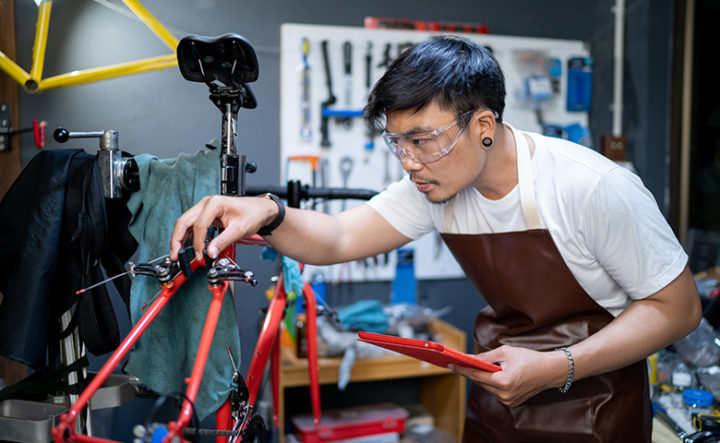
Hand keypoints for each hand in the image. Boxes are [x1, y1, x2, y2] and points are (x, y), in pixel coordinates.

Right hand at [169, 195, 275, 260]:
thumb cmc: (252, 214)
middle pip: (184, 221)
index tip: (200, 255)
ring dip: (179, 238)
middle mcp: (206, 203)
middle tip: (175, 255)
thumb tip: (210, 253)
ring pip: (185, 223)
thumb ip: (222, 242)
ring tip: (177, 253)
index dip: (197, 243)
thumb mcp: (239, 230)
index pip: (199, 225)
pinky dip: (187, 236)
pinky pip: (192, 225)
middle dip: (177, 239)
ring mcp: (204, 208)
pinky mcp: (206, 215)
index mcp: (214, 203)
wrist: (260, 210)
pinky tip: (185, 247)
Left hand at [449, 345, 566, 407]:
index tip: (450, 364)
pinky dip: (492, 383)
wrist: (550, 371)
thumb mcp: (506, 352)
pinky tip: (492, 375)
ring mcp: (508, 401)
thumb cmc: (529, 358)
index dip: (462, 369)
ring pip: (487, 388)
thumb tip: (470, 358)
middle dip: (471, 372)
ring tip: (478, 367)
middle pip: (480, 382)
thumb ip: (486, 356)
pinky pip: (495, 392)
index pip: (476, 375)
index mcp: (503, 381)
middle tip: (460, 363)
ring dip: (482, 378)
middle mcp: (504, 394)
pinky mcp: (512, 403)